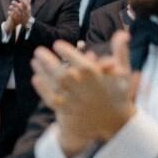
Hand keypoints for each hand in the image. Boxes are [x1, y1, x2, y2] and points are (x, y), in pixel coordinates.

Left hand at [7, 0, 31, 30]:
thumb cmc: (27, 13)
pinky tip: (8, 11)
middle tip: (12, 1)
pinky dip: (11, 14)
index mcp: (28, 10)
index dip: (23, 1)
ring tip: (10, 6)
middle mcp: (25, 13)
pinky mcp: (17, 20)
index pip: (26, 5)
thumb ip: (27, 1)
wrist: (26, 23)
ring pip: (17, 12)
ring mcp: (21, 17)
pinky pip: (13, 17)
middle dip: (16, 4)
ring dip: (13, 9)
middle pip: (20, 8)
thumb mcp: (28, 8)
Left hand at [30, 33, 137, 156]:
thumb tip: (122, 33)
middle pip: (62, 73)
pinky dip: (42, 89)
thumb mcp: (123, 74)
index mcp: (97, 78)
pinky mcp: (66, 111)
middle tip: (39, 50)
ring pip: (54, 84)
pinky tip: (35, 78)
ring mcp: (73, 101)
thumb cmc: (118, 95)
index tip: (57, 44)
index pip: (79, 61)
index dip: (67, 52)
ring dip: (42, 71)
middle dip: (48, 60)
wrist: (115, 124)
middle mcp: (83, 89)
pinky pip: (51, 99)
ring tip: (34, 60)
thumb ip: (120, 52)